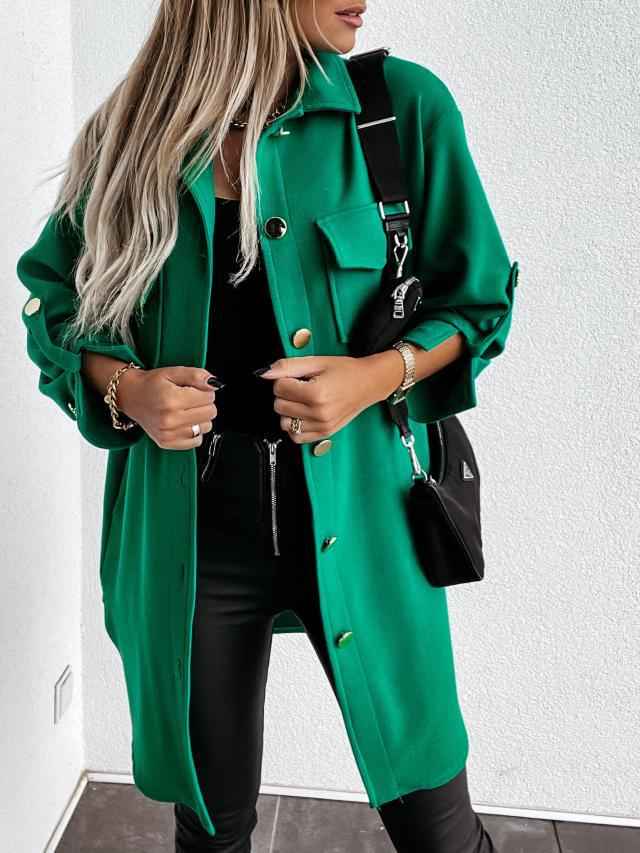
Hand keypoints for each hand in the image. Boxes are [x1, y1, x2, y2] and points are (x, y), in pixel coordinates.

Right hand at [116, 365, 221, 449]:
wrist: (131, 396)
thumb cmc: (151, 384)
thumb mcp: (173, 372)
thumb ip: (196, 375)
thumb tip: (214, 384)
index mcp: (171, 399)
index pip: (209, 397)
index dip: (205, 391)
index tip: (194, 389)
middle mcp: (170, 419)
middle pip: (210, 413)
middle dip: (204, 403)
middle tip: (189, 399)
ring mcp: (168, 433)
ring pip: (206, 427)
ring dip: (200, 418)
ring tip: (185, 410)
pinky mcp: (167, 443)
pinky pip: (196, 441)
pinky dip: (194, 432)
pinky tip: (183, 422)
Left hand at [256, 353, 401, 443]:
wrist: (369, 383)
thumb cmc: (346, 371)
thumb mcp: (317, 362)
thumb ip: (288, 366)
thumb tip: (265, 373)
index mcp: (316, 393)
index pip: (279, 387)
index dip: (284, 379)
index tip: (297, 376)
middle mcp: (319, 412)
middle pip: (279, 405)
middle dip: (285, 394)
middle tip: (301, 387)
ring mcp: (322, 426)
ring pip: (284, 422)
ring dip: (289, 410)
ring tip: (303, 400)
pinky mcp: (324, 434)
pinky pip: (296, 436)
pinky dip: (295, 426)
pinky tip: (304, 413)